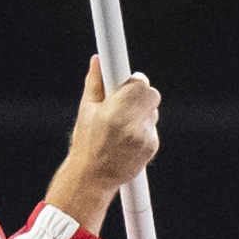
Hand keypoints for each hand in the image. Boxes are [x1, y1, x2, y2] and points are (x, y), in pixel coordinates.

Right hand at [47, 59, 163, 227]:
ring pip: (153, 112)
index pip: (140, 82)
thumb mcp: (86, 111)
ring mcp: (145, 136)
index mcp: (118, 110)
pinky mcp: (152, 146)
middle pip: (151, 94)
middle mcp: (135, 123)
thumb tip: (97, 60)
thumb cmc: (85, 143)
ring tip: (120, 125)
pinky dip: (142, 129)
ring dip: (141, 112)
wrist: (92, 178)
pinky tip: (125, 139)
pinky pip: (152, 128)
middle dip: (139, 95)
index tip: (124, 84)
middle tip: (122, 104)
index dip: (132, 82)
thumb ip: (95, 83)